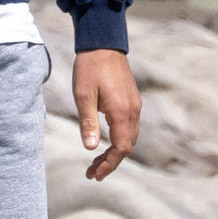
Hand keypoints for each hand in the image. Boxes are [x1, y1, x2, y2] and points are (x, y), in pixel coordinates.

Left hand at [74, 49, 139, 181]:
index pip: (121, 148)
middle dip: (111, 162)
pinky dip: (119, 140)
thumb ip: (88, 123)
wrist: (103, 44)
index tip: (95, 174)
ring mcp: (134, 105)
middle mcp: (133, 111)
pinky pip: (129, 127)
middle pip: (127, 146)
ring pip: (129, 138)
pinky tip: (105, 143)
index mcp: (121, 112)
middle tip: (92, 172)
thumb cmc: (90, 68)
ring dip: (115, 152)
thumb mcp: (83, 96)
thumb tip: (90, 148)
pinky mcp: (131, 100)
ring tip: (96, 162)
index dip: (109, 164)